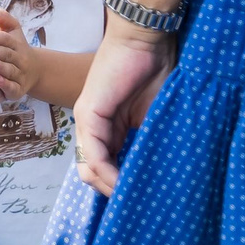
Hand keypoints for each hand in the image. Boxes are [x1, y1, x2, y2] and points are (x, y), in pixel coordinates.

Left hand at [0, 8, 32, 101]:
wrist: (26, 72)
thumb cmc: (9, 47)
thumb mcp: (3, 31)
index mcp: (17, 43)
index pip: (6, 38)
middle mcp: (21, 59)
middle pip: (7, 54)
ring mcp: (20, 75)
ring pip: (10, 71)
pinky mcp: (17, 90)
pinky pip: (12, 88)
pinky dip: (5, 85)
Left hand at [74, 14, 180, 193]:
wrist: (143, 41)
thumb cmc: (151, 74)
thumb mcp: (154, 118)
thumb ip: (149, 142)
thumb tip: (157, 175)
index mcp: (107, 129)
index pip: (103, 168)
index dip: (119, 186)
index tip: (140, 199)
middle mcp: (91, 127)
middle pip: (90, 173)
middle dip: (113, 191)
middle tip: (136, 202)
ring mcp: (87, 120)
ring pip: (87, 167)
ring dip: (110, 186)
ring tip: (132, 196)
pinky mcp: (89, 113)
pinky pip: (93, 152)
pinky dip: (107, 171)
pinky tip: (124, 181)